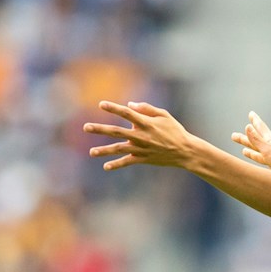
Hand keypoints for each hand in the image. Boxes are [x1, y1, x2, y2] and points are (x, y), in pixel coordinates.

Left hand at [85, 101, 199, 170]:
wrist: (184, 151)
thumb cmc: (175, 130)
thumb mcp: (164, 115)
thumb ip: (147, 109)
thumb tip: (130, 105)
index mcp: (146, 123)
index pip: (126, 113)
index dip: (113, 108)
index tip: (101, 104)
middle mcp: (141, 135)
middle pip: (116, 131)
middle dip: (100, 129)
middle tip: (86, 127)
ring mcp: (141, 149)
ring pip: (119, 149)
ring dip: (104, 150)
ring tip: (91, 152)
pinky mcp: (143, 159)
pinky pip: (127, 162)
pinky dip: (117, 164)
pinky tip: (106, 166)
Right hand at [231, 111, 270, 176]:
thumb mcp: (268, 150)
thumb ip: (256, 140)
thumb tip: (247, 127)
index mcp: (270, 139)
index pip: (260, 127)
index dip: (255, 120)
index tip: (251, 113)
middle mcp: (270, 144)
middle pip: (255, 138)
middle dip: (245, 135)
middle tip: (234, 134)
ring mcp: (270, 153)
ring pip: (255, 147)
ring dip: (247, 144)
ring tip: (239, 142)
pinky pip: (258, 156)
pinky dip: (252, 153)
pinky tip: (246, 153)